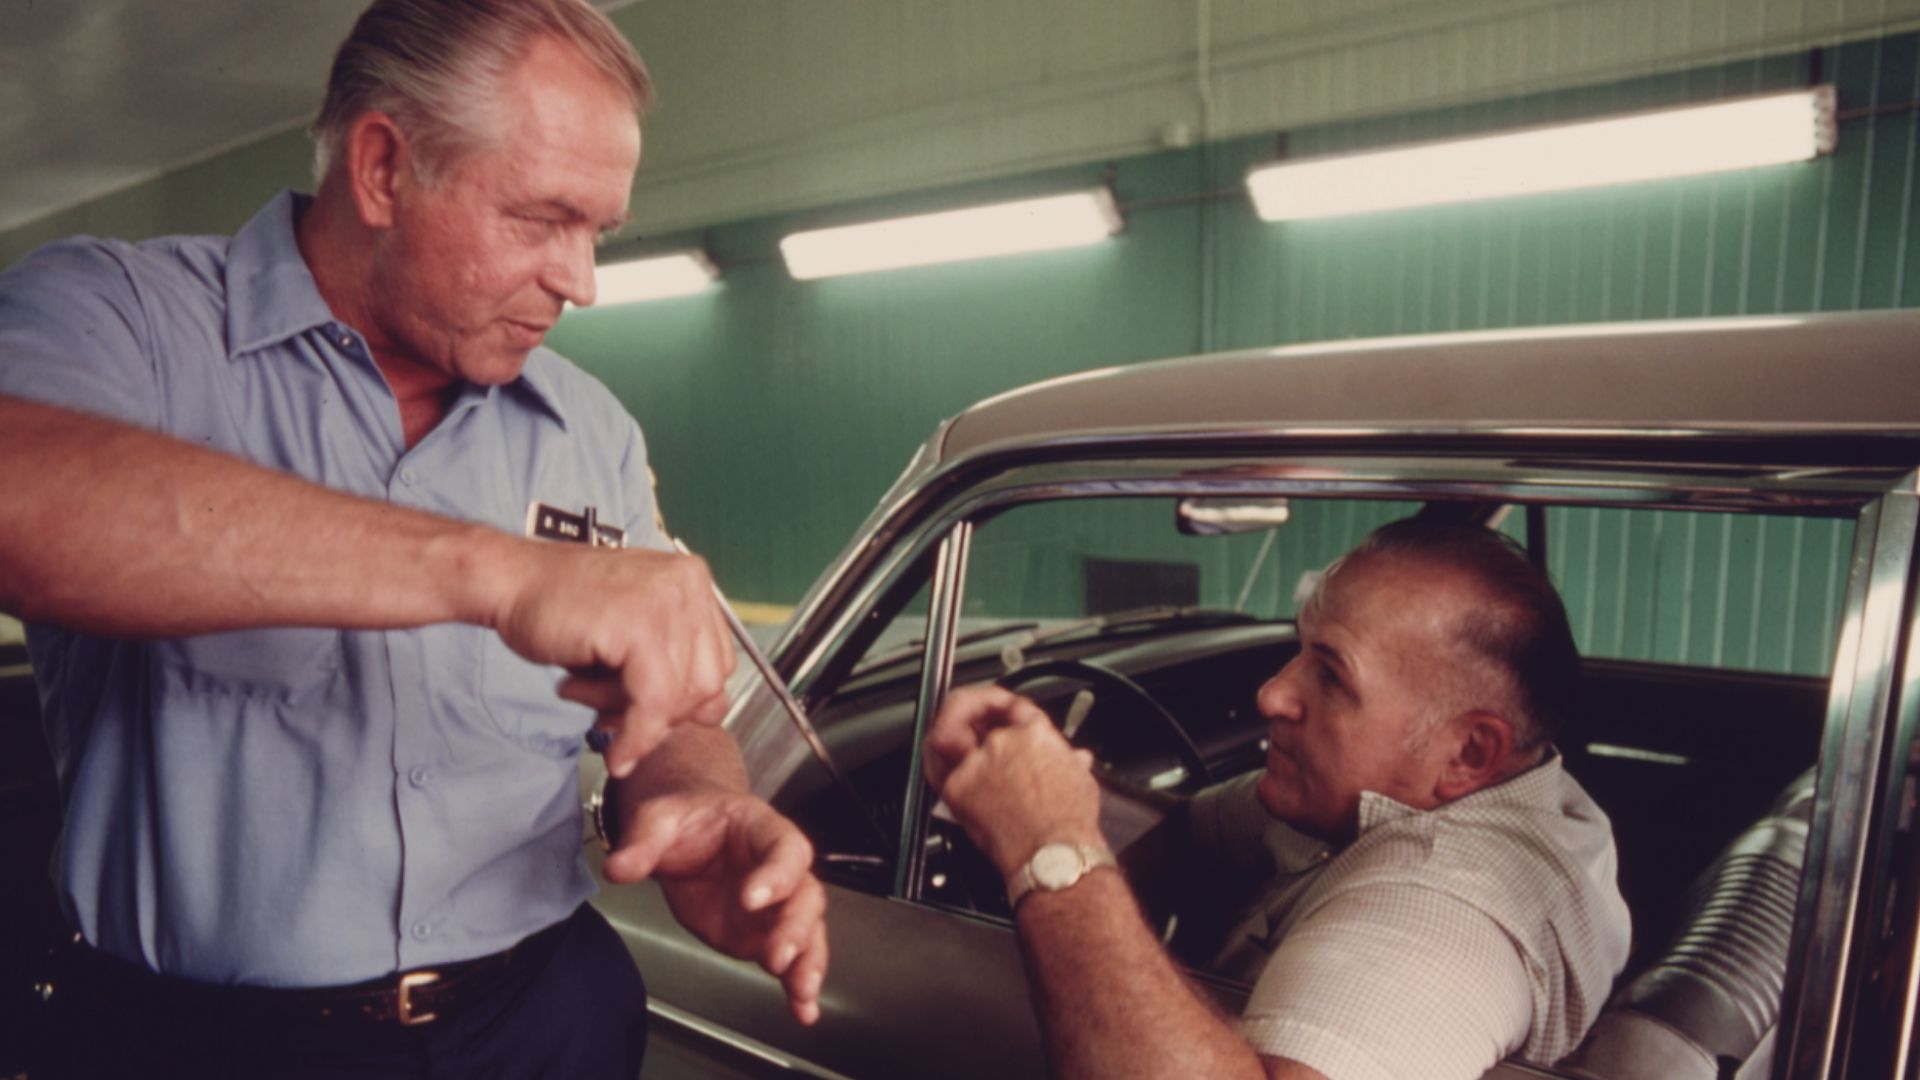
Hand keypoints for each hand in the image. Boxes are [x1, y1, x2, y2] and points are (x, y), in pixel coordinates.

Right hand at [493, 544, 735, 778]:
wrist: (509, 584)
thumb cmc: (564, 610)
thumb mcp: (634, 635)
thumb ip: (673, 668)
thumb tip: (711, 716)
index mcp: (692, 582)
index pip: (718, 664)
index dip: (685, 701)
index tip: (648, 713)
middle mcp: (688, 584)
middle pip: (707, 683)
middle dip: (663, 714)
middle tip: (612, 712)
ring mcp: (667, 600)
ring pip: (681, 698)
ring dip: (634, 719)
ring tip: (586, 695)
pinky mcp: (640, 624)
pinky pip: (654, 704)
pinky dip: (636, 738)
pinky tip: (617, 752)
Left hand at [603, 787, 828, 1024]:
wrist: (689, 832)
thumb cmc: (687, 819)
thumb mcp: (660, 818)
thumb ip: (642, 842)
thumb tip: (618, 868)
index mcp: (762, 829)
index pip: (785, 848)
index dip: (776, 874)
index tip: (750, 898)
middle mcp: (780, 869)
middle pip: (805, 895)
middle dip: (795, 928)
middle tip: (777, 955)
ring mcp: (775, 905)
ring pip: (806, 931)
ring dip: (806, 962)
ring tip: (802, 992)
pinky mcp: (761, 934)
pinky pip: (789, 960)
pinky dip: (796, 986)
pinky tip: (802, 1010)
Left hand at [927, 685, 1102, 877]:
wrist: (1052, 855)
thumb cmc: (1068, 824)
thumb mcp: (1079, 777)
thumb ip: (1067, 759)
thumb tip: (1072, 759)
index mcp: (1035, 733)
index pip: (1016, 709)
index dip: (1009, 712)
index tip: (1006, 718)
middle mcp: (1003, 740)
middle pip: (978, 709)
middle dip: (975, 707)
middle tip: (974, 710)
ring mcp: (978, 761)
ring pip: (948, 731)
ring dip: (950, 727)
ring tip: (955, 731)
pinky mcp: (957, 786)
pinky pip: (936, 767)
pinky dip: (939, 765)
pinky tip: (945, 765)